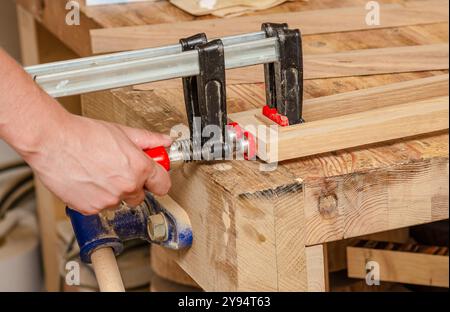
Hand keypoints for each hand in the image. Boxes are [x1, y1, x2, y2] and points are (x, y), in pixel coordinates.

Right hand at [24, 113, 171, 214]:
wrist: (52, 142)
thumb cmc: (84, 135)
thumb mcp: (123, 132)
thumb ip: (149, 140)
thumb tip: (165, 142)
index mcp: (139, 169)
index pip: (163, 185)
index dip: (158, 178)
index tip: (154, 175)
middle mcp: (127, 187)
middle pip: (141, 195)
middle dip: (134, 184)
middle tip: (119, 168)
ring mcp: (108, 200)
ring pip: (119, 201)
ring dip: (113, 191)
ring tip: (98, 171)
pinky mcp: (89, 209)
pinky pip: (99, 206)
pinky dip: (95, 196)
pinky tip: (87, 179)